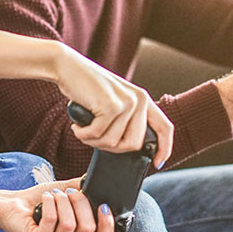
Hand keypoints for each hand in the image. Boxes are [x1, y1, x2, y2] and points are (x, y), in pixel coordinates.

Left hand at [0, 177, 115, 231]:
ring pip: (70, 224)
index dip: (107, 223)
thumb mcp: (68, 194)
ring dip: (63, 201)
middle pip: (88, 228)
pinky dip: (50, 203)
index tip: (103, 204)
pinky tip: (45, 198)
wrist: (13, 205)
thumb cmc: (41, 201)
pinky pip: (52, 221)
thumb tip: (99, 181)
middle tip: (69, 192)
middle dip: (80, 203)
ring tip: (54, 194)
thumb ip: (86, 191)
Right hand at [53, 46, 172, 168]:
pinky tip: (77, 125)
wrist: (67, 67)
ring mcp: (127, 102)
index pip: (165, 127)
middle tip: (94, 137)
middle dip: (112, 148)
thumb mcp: (113, 103)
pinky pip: (98, 135)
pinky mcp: (111, 106)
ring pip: (113, 143)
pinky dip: (83, 135)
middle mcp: (139, 99)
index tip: (158, 163)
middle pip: (134, 144)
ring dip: (93, 141)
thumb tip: (130, 149)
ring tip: (84, 128)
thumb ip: (126, 120)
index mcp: (143, 99)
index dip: (165, 148)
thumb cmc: (86, 89)